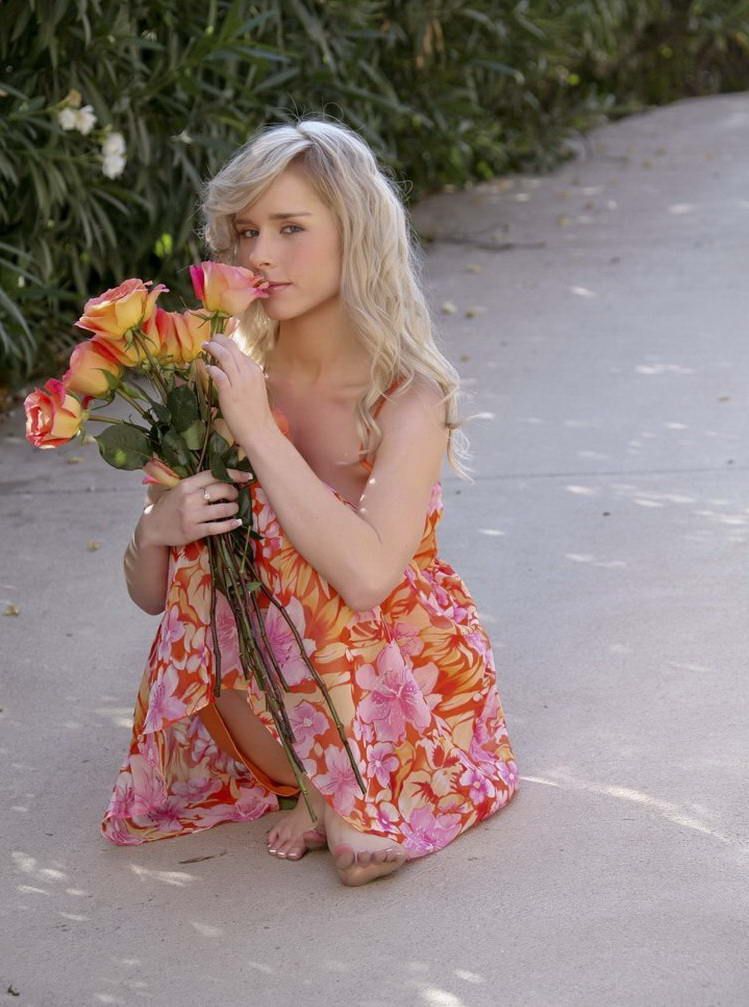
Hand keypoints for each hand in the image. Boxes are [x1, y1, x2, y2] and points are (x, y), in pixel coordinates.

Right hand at [141, 467, 252, 548]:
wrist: (153, 527)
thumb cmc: (169, 506)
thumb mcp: (179, 489)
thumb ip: (198, 484)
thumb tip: (224, 478)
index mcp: (187, 485)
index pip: (214, 475)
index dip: (233, 474)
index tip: (246, 476)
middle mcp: (190, 498)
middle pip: (222, 490)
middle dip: (234, 492)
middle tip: (235, 496)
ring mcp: (192, 516)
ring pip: (223, 509)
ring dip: (234, 508)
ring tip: (234, 509)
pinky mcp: (194, 531)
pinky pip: (218, 527)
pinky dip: (231, 524)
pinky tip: (236, 522)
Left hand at [200, 332, 274, 449]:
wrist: (259, 430)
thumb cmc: (256, 413)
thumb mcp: (254, 389)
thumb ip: (245, 378)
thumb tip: (231, 371)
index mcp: (255, 371)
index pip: (240, 352)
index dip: (227, 346)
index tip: (218, 344)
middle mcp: (248, 373)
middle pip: (232, 349)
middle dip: (219, 340)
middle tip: (210, 339)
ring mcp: (239, 382)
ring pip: (225, 357)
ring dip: (213, 349)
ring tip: (205, 346)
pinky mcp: (229, 392)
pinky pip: (218, 374)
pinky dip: (211, 368)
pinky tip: (207, 368)